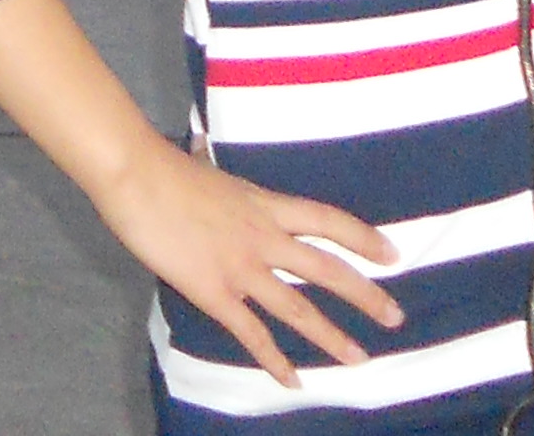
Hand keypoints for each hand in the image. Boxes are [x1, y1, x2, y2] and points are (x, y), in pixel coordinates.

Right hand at [92, 138, 403, 386]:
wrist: (137, 175)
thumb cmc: (166, 167)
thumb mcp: (209, 168)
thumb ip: (219, 175)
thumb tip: (203, 151)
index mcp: (266, 204)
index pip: (328, 220)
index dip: (364, 237)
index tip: (393, 254)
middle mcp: (264, 237)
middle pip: (327, 269)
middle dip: (365, 295)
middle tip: (396, 316)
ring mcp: (242, 267)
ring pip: (299, 308)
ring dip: (331, 337)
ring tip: (359, 358)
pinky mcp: (215, 293)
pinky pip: (252, 334)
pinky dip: (274, 360)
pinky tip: (292, 380)